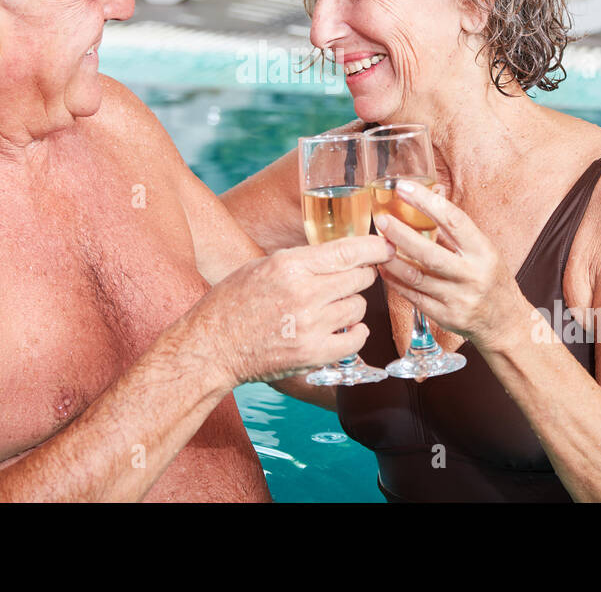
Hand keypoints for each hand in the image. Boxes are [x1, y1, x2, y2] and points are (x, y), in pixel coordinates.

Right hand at [192, 235, 393, 385]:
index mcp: (290, 266)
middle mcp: (304, 293)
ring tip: (333, 307)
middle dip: (362, 275)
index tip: (387, 246)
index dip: (374, 247)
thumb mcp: (264, 266)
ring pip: (358, 306)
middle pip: (359, 277)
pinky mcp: (313, 354)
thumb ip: (302, 260)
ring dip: (352, 304)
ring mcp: (310, 326)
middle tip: (351, 279)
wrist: (213, 345)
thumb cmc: (233, 302)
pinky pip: (356, 338)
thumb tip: (341, 254)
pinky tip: (344, 329)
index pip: (347, 251)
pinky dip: (355, 333)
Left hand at [372, 181, 528, 350]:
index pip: (453, 220)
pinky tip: (385, 268)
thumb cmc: (492, 279)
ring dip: (392, 259)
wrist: (505, 321)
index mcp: (483, 252)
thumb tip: (432, 194)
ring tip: (377, 244)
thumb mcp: (484, 249)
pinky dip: (395, 281)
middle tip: (382, 220)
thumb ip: (456, 228)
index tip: (405, 189)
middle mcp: (472, 275)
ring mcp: (458, 298)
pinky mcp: (445, 317)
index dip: (426, 202)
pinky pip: (413, 296)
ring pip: (416, 277)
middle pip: (429, 253)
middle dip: (401, 234)